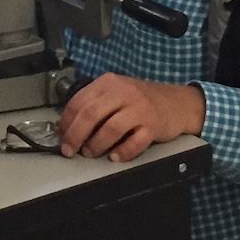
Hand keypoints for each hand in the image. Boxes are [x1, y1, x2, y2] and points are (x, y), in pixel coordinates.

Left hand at [58, 74, 204, 161]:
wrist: (178, 102)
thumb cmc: (141, 100)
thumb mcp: (116, 93)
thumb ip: (95, 105)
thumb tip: (68, 127)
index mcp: (108, 83)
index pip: (79, 101)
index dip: (66, 122)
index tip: (61, 137)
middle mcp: (123, 92)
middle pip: (91, 115)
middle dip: (76, 136)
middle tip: (70, 151)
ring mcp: (140, 108)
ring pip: (111, 129)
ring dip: (96, 145)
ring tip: (91, 153)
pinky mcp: (153, 125)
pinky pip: (134, 142)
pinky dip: (122, 153)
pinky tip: (115, 157)